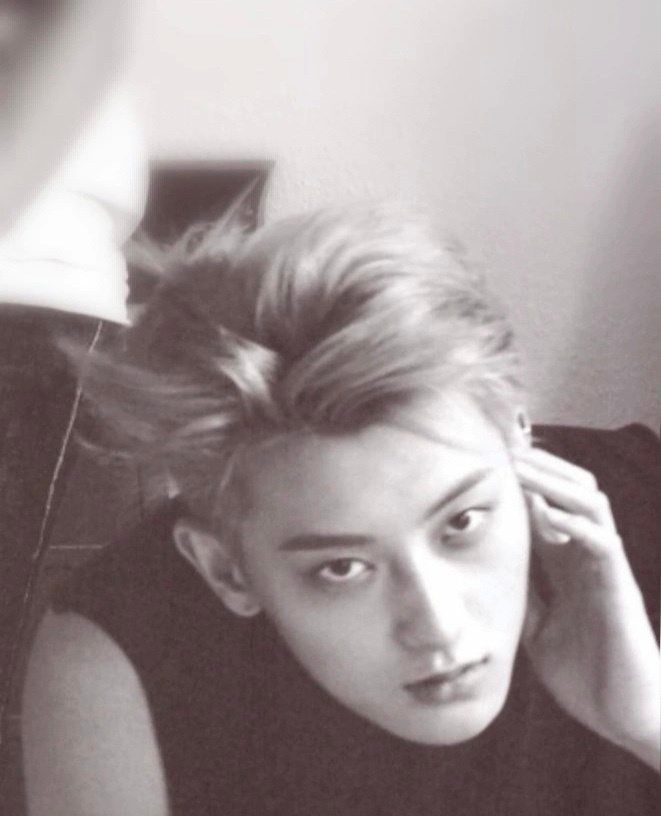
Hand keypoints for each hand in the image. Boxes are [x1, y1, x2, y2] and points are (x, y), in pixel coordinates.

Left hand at [515, 447, 659, 770]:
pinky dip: (577, 526)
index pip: (545, 507)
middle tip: (502, 447)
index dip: (520, 482)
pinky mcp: (621, 591)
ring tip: (520, 467)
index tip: (486, 458)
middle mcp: (588, 557)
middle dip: (539, 465)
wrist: (625, 717)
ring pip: (592, 504)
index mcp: (567, 564)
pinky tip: (549, 517)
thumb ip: (520, 595)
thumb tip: (481, 572)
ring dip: (556, 482)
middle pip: (573, 490)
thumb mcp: (535, 628)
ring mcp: (607, 570)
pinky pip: (604, 545)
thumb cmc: (584, 673)